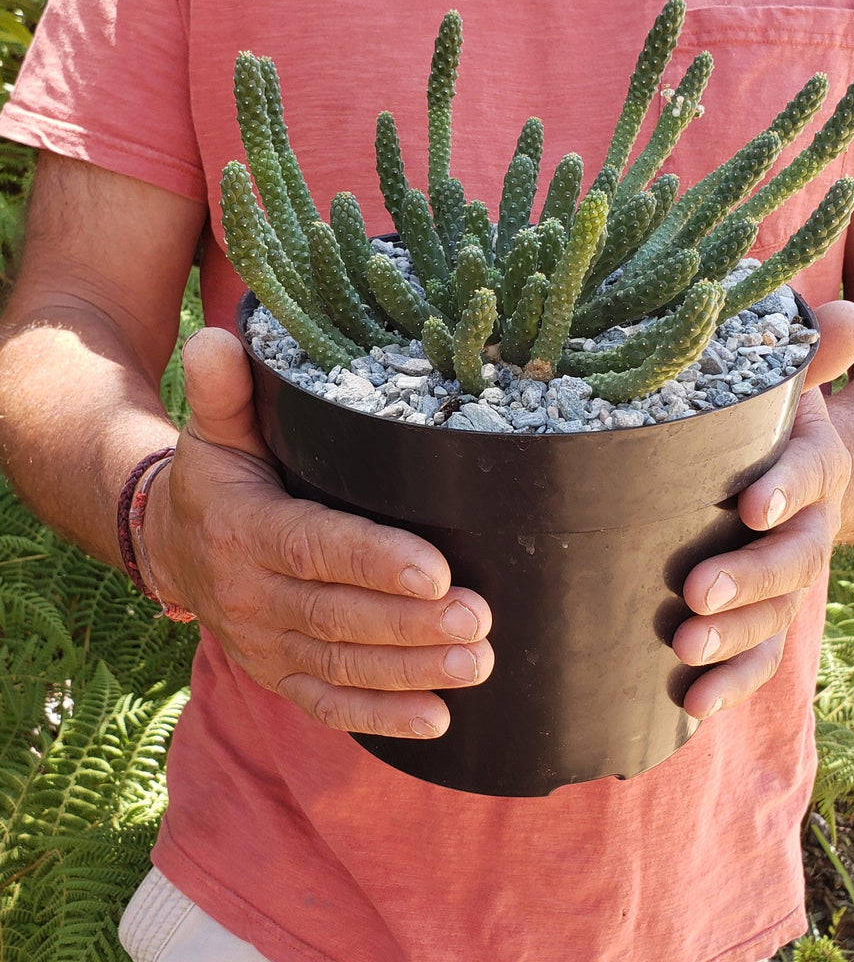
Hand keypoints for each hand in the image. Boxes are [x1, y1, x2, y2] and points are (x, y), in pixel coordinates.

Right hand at [141, 327, 493, 737]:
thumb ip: (225, 391)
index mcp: (244, 529)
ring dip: (412, 670)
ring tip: (477, 662)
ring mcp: (264, 644)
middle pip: (337, 616)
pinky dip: (381, 717)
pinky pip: (327, 704)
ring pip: (342, 665)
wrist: (172, 546)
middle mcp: (251, 595)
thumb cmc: (217, 480)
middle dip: (411, 624)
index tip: (436, 570)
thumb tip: (220, 334)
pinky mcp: (279, 674)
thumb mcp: (216, 432)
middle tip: (479, 618)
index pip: (314, 547)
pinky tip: (438, 720)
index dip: (374, 562)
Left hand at [671, 300, 853, 718]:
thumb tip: (848, 312)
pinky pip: (758, 657)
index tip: (749, 504)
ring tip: (685, 648)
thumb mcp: (785, 386)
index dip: (784, 489)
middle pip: (792, 560)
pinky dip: (730, 682)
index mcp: (812, 467)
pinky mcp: (766, 619)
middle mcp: (807, 528)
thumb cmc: (772, 425)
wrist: (795, 479)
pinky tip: (691, 703)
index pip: (808, 477)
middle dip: (748, 578)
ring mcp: (788, 581)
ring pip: (776, 617)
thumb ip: (808, 356)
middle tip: (695, 590)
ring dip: (734, 638)